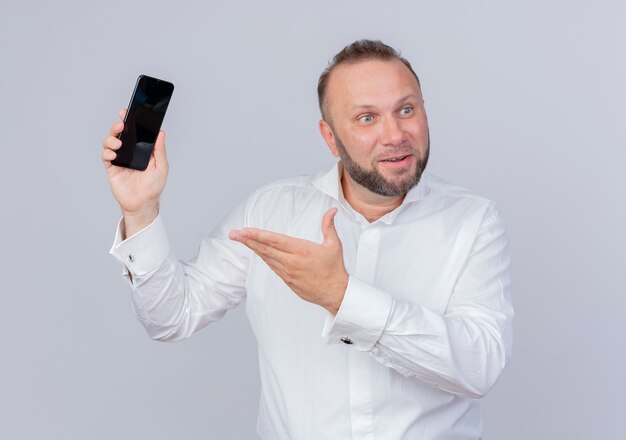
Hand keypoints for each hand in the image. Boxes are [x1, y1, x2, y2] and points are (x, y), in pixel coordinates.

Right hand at [101, 108, 168, 236]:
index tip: (128, 112)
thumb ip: (159, 150)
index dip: (130, 121)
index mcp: (141, 149)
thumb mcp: (161, 167)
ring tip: (119, 143)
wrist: (143, 203)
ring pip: (110, 142)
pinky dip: (107, 152)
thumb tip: (161, 133)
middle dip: (118, 126)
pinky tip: (113, 153)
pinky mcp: (112, 168)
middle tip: (121, 123)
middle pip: (120, 134)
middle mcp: (129, 151)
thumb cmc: (153, 186)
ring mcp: (119, 159)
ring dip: (112, 139)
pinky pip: (105, 156)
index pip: (134, 132)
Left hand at [229, 208, 347, 313]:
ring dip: (253, 247)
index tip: (244, 230)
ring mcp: (287, 272)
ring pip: (266, 257)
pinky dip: (263, 256)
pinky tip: (256, 250)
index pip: (274, 240)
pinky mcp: (287, 280)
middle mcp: (291, 261)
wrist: (334, 293)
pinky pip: (272, 265)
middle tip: (233, 234)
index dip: (257, 235)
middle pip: (265, 249)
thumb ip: (329, 226)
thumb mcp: (334, 245)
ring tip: (240, 238)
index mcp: (301, 250)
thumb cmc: (334, 269)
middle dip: (247, 240)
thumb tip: (332, 210)